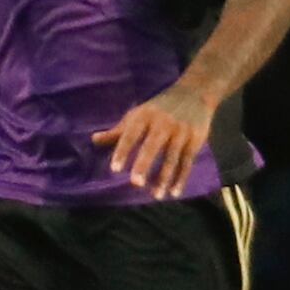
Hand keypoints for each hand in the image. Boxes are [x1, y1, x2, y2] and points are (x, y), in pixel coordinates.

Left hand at [92, 83, 215, 198]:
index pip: (131, 135)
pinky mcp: (195, 140)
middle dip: (144, 164)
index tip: (115, 169)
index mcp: (144, 117)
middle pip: (152, 146)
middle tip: (135, 183)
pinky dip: (181, 178)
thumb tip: (93, 140)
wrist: (194, 93)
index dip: (122, 152)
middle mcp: (163, 123)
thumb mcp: (137, 115)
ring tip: (156, 196)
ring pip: (172, 158)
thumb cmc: (158, 108)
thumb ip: (117, 131)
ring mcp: (181, 132)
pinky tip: (174, 193)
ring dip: (164, 178)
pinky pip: (187, 162)